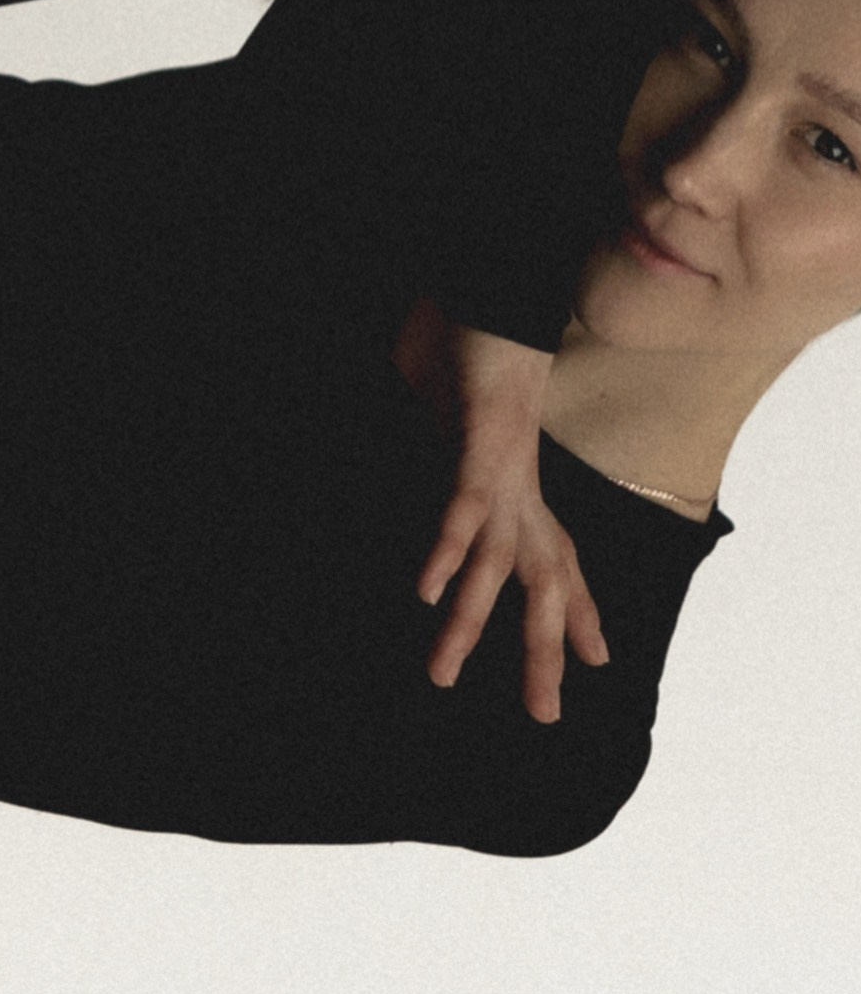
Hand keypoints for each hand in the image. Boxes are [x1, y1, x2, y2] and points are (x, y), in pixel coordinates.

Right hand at [391, 302, 608, 724]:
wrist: (489, 276)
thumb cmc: (465, 331)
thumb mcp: (443, 403)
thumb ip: (433, 441)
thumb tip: (400, 448)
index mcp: (517, 472)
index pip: (555, 553)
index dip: (575, 607)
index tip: (594, 658)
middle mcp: (521, 479)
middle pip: (542, 580)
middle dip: (542, 652)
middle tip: (545, 717)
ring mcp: (504, 463)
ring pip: (497, 559)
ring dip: (471, 620)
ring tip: (443, 671)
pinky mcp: (482, 438)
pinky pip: (466, 505)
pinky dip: (449, 547)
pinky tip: (430, 588)